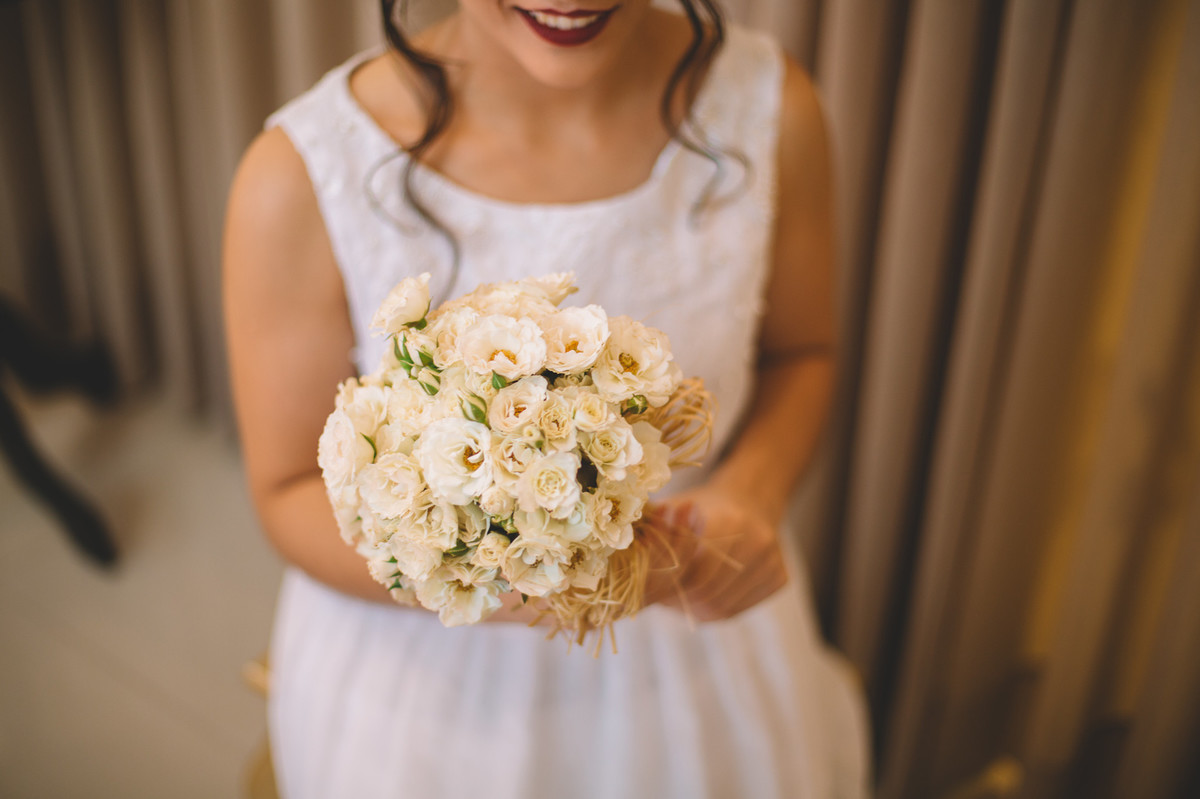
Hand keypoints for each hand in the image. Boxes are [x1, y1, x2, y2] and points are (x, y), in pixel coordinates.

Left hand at [647, 485, 789, 621]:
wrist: (749, 502)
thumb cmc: (700, 508)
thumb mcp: (672, 509)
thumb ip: (653, 533)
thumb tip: (622, 559)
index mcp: (730, 519)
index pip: (693, 569)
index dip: (669, 582)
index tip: (652, 584)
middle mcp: (758, 540)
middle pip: (708, 591)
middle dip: (680, 599)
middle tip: (661, 597)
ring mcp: (772, 562)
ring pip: (722, 606)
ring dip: (695, 607)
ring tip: (678, 597)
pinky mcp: (779, 578)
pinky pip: (739, 608)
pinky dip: (716, 608)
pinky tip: (702, 595)